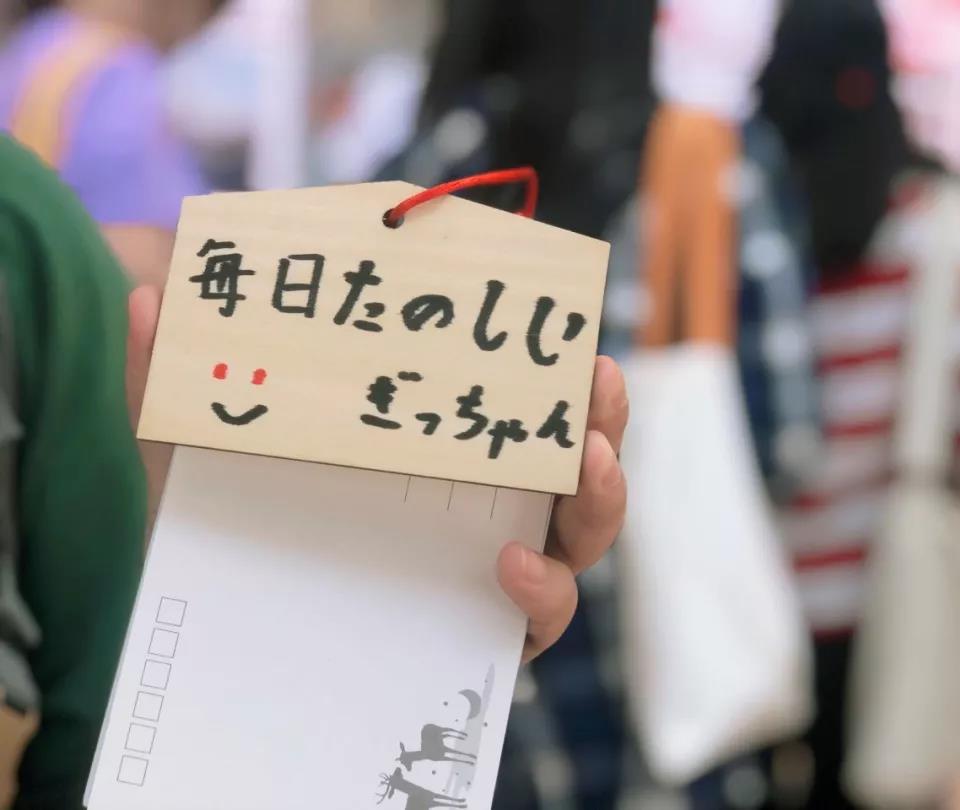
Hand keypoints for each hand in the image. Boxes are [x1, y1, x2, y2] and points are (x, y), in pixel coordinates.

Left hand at [125, 286, 627, 662]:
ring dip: (605, 496)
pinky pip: (541, 616)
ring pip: (581, 536)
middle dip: (600, 416)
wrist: (226, 628)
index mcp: (440, 444)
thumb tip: (148, 298)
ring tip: (592, 461)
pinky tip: (511, 565)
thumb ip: (178, 382)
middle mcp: (482, 501)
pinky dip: (544, 591)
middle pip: (571, 458)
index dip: (553, 364)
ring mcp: (495, 567)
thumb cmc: (240, 522)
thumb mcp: (208, 450)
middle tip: (597, 379)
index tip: (568, 329)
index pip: (517, 398)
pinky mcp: (487, 632)